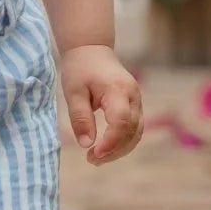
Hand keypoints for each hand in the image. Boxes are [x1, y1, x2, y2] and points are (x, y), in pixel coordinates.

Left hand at [61, 45, 143, 164]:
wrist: (91, 49)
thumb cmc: (80, 68)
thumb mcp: (73, 92)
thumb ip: (80, 117)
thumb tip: (86, 144)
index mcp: (117, 90)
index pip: (121, 122)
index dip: (110, 142)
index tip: (93, 154)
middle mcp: (133, 96)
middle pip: (132, 131)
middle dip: (114, 150)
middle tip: (91, 160)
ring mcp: (137, 100)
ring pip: (136, 133)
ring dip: (119, 149)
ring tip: (96, 158)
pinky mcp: (135, 105)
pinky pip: (134, 128)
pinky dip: (122, 142)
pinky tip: (105, 149)